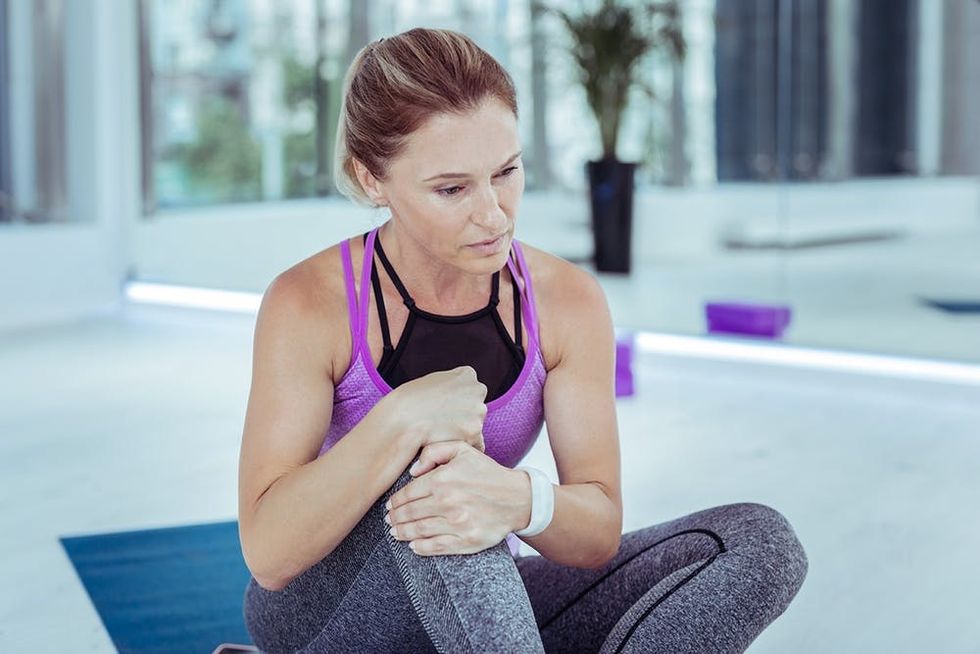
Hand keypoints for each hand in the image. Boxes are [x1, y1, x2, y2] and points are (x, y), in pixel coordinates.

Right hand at [374, 366, 486, 452]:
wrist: (402, 420)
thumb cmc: (410, 401)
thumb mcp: (432, 381)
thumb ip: (450, 384)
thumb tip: (457, 393)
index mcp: (467, 374)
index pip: (471, 390)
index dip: (456, 401)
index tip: (443, 407)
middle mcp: (477, 390)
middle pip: (476, 407)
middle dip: (463, 416)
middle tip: (441, 421)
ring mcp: (478, 411)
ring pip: (475, 425)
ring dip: (462, 431)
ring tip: (440, 431)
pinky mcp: (474, 432)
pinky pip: (475, 443)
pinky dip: (462, 445)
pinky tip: (446, 441)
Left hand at [385, 441, 529, 555]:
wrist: (518, 498)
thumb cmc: (487, 473)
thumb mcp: (463, 451)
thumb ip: (434, 452)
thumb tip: (412, 470)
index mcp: (443, 479)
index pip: (408, 493)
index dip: (395, 501)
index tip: (389, 505)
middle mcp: (448, 502)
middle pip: (410, 513)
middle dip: (395, 518)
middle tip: (389, 520)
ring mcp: (457, 523)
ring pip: (419, 531)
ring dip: (403, 533)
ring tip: (395, 532)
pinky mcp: (466, 541)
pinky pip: (436, 547)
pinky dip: (420, 548)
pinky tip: (413, 546)